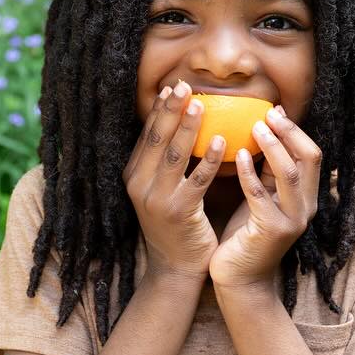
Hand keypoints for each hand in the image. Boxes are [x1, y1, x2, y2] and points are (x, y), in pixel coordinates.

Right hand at [123, 80, 227, 278]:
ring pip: (173, 155)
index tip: (172, 87)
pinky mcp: (177, 213)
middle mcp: (139, 185)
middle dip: (171, 110)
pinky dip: (207, 159)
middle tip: (184, 86)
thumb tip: (181, 123)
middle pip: (156, 139)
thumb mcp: (162, 189)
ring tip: (200, 105)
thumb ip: (166, 161)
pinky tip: (221, 141)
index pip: (147, 135)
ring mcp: (156, 199)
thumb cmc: (176, 224)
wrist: (175, 268)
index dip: (159, 109)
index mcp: (133, 175)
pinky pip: (195, 180)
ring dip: (188, 127)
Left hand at [209, 105, 322, 292]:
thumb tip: (263, 129)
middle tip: (266, 113)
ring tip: (255, 127)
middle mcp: (306, 207)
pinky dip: (250, 173)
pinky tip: (239, 155)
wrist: (239, 279)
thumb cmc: (245, 234)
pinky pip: (261, 196)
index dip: (295, 130)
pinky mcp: (272, 232)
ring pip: (291, 174)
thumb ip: (267, 171)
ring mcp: (292, 221)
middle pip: (310, 159)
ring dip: (274, 147)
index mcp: (306, 197)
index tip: (274, 110)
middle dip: (289, 132)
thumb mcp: (261, 197)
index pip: (312, 155)